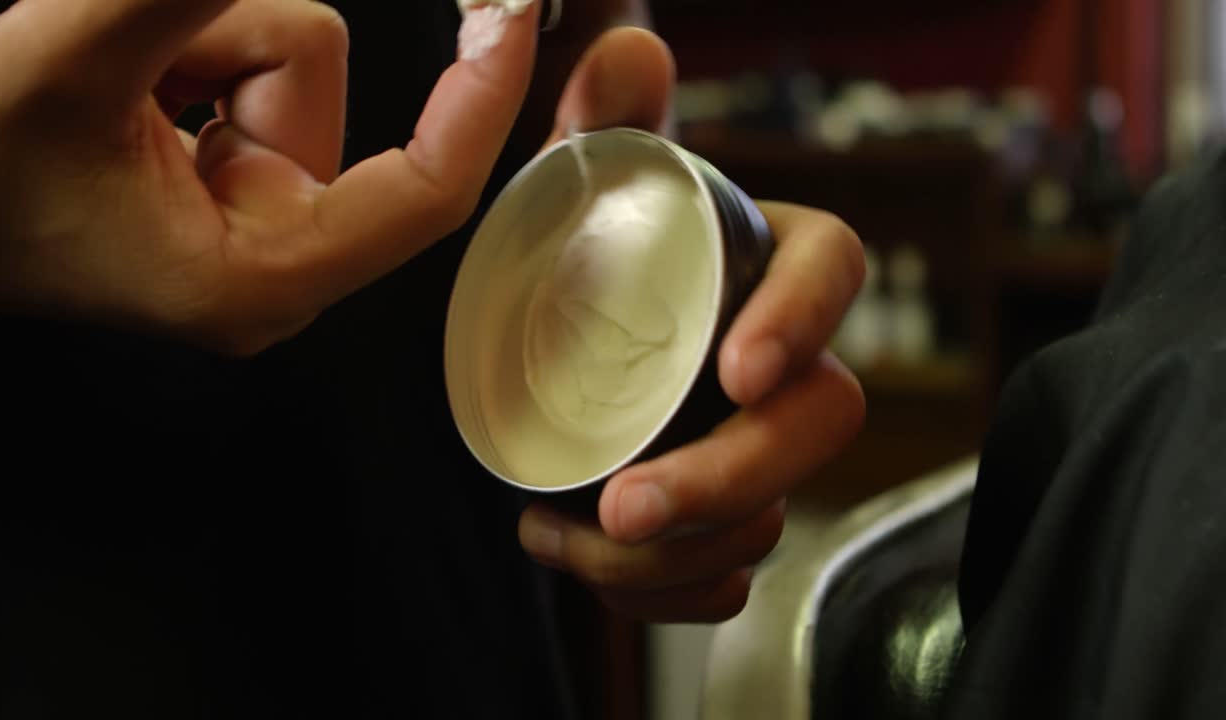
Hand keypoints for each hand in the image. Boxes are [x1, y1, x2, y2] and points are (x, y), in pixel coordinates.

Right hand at [0, 0, 539, 353]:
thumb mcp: (70, 59)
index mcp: (261, 276)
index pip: (426, 190)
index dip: (478, 98)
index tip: (509, 14)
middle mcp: (272, 264)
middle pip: (320, 90)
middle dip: (226, 37)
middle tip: (125, 71)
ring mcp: (246, 225)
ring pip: (281, 67)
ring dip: (194, 39)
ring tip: (107, 88)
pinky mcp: (222, 190)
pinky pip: (244, 76)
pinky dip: (186, 53)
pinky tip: (120, 97)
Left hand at [518, 29, 866, 622]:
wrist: (547, 352)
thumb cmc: (578, 266)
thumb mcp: (579, 195)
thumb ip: (604, 122)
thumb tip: (628, 48)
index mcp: (764, 262)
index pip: (830, 270)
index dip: (804, 320)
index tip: (740, 370)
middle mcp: (780, 359)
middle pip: (818, 424)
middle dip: (735, 476)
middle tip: (630, 504)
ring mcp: (758, 445)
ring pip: (773, 515)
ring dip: (682, 549)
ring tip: (569, 538)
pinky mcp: (726, 515)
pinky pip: (734, 576)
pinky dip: (670, 593)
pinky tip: (592, 566)